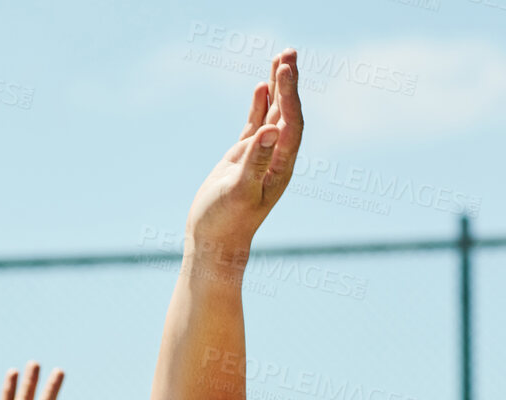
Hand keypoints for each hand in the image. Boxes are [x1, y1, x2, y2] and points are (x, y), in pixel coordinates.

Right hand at [184, 49, 301, 253]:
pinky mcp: (244, 158)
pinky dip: (261, 104)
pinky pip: (256, 124)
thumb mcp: (240, 192)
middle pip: (288, 112)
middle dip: (289, 82)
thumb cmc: (226, 222)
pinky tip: (261, 86)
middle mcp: (277, 157)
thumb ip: (255, 162)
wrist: (214, 242)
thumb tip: (270, 130)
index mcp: (280, 165)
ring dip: (278, 87)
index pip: (291, 122)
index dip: (290, 95)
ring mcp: (261, 155)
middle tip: (289, 52)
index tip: (286, 69)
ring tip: (281, 58)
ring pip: (273, 114)